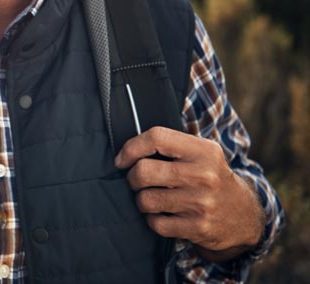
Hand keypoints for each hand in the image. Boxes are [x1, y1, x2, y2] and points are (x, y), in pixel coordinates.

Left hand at [115, 126, 263, 258]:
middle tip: (136, 180)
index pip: (156, 137)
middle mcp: (203, 174)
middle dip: (132, 177)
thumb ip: (171, 144)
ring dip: (141, 200)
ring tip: (149, 197)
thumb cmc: (210, 176)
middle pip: (144, 171)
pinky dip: (152, 219)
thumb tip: (127, 147)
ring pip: (146, 200)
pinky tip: (160, 214)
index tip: (122, 159)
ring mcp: (201, 203)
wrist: (245, 214)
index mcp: (202, 150)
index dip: (131, 147)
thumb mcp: (201, 151)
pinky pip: (156, 224)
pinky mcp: (199, 228)